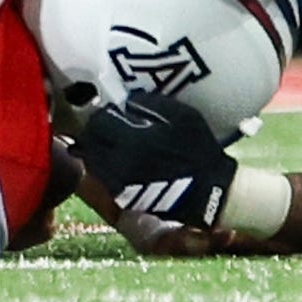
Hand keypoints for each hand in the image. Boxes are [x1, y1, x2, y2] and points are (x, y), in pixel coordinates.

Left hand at [76, 94, 239, 230]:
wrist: (209, 193)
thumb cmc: (197, 150)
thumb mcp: (181, 116)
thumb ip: (151, 104)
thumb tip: (127, 101)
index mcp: (132, 141)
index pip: (98, 123)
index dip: (102, 114)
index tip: (110, 111)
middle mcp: (120, 163)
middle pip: (91, 143)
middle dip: (95, 132)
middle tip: (106, 125)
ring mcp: (120, 184)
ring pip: (94, 162)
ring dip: (97, 150)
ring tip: (109, 143)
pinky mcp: (125, 199)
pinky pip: (104, 179)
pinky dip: (105, 168)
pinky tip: (117, 161)